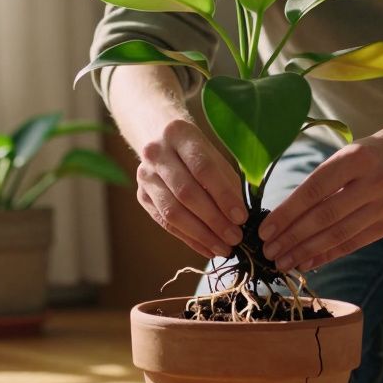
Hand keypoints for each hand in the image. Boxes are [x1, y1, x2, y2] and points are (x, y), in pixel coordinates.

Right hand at [136, 119, 248, 257]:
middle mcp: (156, 153)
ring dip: (201, 234)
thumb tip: (240, 218)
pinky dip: (189, 239)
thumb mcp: (216, 158)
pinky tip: (207, 248)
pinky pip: (165, 223)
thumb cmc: (197, 153)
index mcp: (179, 134)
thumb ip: (228, 183)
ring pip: (173, 212)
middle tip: (235, 238)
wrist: (160, 140)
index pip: (203, 169)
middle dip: (214, 220)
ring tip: (223, 248)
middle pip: (186, 192)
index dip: (223, 196)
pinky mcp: (142, 196)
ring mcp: (145, 176)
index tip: (241, 217)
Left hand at [259, 137, 382, 272]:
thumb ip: (312, 188)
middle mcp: (375, 181)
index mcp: (356, 158)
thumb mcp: (336, 160)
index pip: (314, 191)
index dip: (287, 213)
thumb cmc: (356, 161)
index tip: (264, 231)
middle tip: (269, 251)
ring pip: (338, 234)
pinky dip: (326, 255)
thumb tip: (277, 223)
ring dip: (306, 251)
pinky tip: (306, 262)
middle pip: (326, 216)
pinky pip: (352, 244)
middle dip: (293, 237)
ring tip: (283, 262)